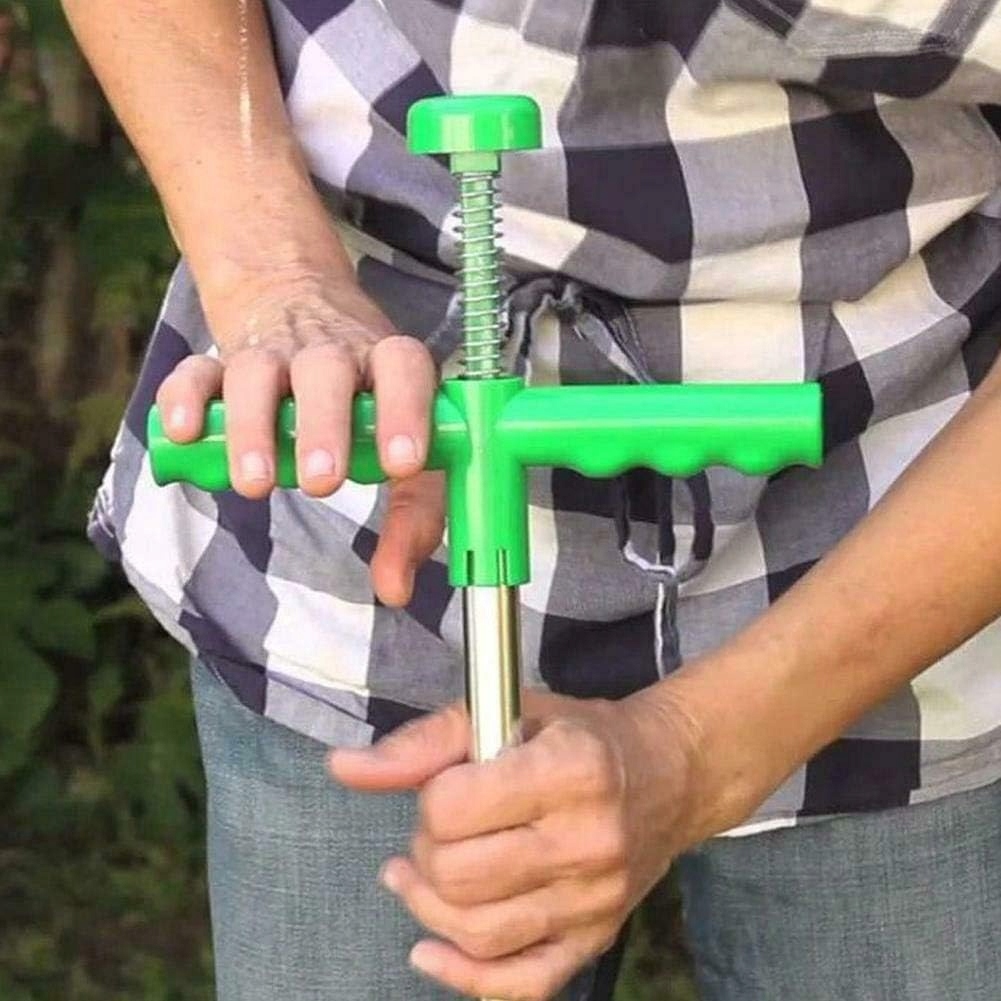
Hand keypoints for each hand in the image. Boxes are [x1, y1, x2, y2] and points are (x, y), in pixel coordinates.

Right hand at [156, 265, 443, 606]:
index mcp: (387, 361)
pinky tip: (185, 436)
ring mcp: (273, 352)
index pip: (405, 369)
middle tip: (321, 484)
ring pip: (256, 373)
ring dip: (252, 427)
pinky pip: (197, 371)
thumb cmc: (368, 398)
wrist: (302, 300)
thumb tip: (396, 590)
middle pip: (325, 373)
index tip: (402, 465)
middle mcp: (331, 350)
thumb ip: (413, 515)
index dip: (407, 412)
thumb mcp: (406, 444)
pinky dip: (185, 399)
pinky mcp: (220, 359)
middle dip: (322, 427)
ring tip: (255, 485)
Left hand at [329, 688, 711, 1000]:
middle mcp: (588, 840)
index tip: (444, 786)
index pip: (452, 808)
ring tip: (416, 875)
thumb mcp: (507, 711)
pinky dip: (464, 975)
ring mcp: (594, 899)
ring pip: (478, 933)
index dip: (429, 798)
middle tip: (436, 829)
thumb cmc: (579, 734)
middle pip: (458, 877)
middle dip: (424, 852)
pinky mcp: (596, 937)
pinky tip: (429, 948)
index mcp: (570, 770)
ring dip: (426, 905)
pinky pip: (521, 983)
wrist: (666, 773)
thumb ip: (422, 741)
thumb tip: (344, 767)